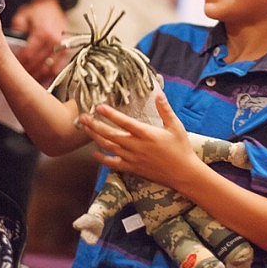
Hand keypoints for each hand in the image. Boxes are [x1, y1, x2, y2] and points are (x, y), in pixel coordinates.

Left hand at [10, 0, 69, 81]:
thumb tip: (8, 48)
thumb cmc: (36, 11)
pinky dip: (48, 75)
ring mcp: (63, 47)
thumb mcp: (21, 16)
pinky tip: (40, 77)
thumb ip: (15, 32)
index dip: (17, 64)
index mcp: (42, 32)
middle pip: (38, 65)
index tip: (9, 68)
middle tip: (15, 78)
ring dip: (37, 77)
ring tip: (26, 81)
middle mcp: (54, 41)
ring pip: (48, 70)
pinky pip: (58, 69)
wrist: (54, 4)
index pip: (27, 56)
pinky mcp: (68, 51)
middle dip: (25, 73)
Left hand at [78, 92, 199, 189]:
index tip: (99, 106)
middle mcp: (137, 146)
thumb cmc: (181, 148)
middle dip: (95, 125)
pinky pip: (114, 164)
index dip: (110, 114)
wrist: (183, 174)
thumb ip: (165, 109)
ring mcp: (133, 158)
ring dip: (96, 138)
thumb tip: (158, 93)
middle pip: (111, 135)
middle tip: (83, 117)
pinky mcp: (133, 168)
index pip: (124, 122)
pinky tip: (95, 153)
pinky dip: (103, 159)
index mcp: (146, 134)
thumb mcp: (176, 126)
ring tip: (85, 129)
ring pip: (109, 148)